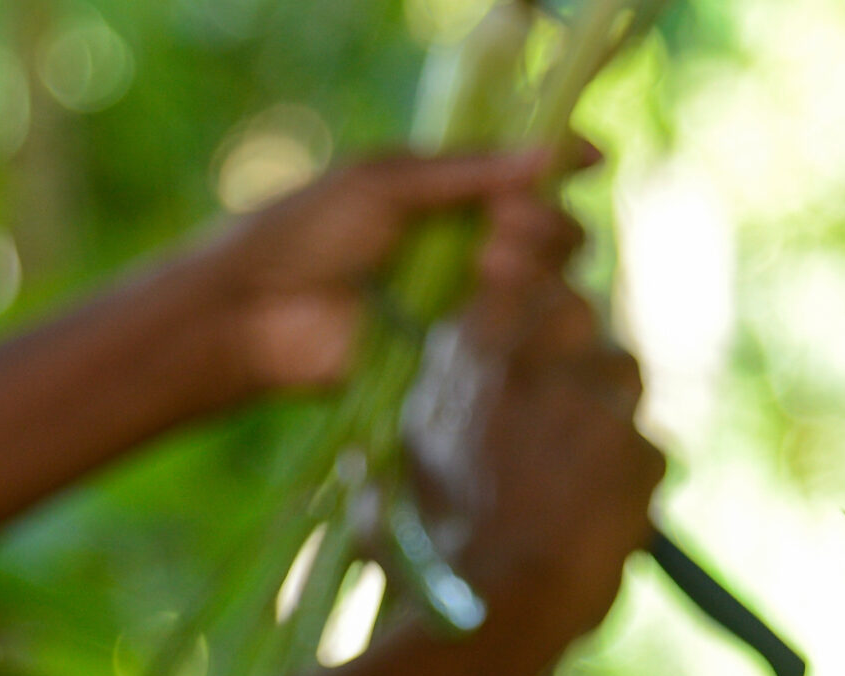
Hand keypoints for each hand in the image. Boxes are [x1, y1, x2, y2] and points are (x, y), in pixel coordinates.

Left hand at [189, 151, 584, 393]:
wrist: (256, 314)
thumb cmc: (304, 233)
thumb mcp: (384, 184)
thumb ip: (467, 173)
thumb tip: (551, 152)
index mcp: (444, 190)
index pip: (525, 175)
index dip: (559, 164)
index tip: (588, 158)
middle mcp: (463, 244)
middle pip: (549, 230)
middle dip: (544, 221)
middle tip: (504, 227)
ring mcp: (460, 301)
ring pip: (543, 282)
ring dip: (533, 262)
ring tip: (490, 264)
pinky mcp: (451, 354)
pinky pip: (509, 334)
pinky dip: (515, 311)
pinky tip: (489, 297)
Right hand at [402, 272, 662, 642]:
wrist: (492, 615)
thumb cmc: (429, 564)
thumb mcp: (387, 495)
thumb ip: (394, 465)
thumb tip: (366, 470)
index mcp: (462, 364)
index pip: (518, 280)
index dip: (535, 291)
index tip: (539, 325)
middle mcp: (526, 364)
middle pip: (579, 310)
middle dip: (579, 348)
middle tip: (570, 402)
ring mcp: (585, 401)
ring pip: (624, 370)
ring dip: (613, 411)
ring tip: (591, 467)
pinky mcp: (634, 447)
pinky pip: (649, 449)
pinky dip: (635, 480)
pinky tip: (609, 516)